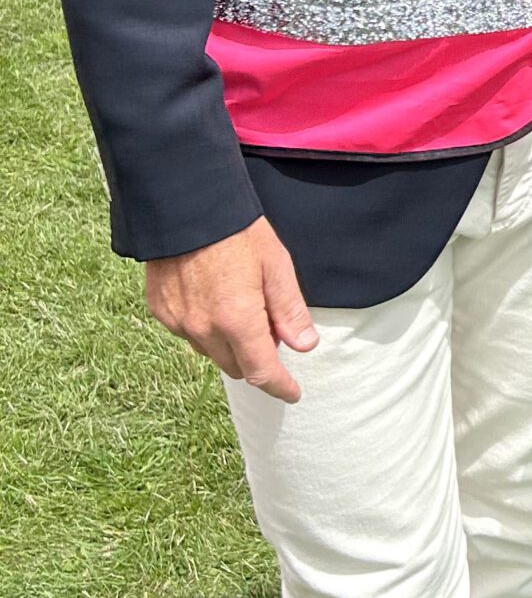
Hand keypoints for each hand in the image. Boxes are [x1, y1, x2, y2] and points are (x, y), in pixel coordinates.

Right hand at [145, 217, 317, 402]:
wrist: (184, 205)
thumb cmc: (236, 230)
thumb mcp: (276, 264)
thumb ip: (289, 310)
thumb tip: (304, 346)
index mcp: (237, 320)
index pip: (261, 372)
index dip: (280, 387)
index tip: (292, 392)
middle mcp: (203, 329)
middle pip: (236, 367)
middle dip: (257, 359)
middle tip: (270, 326)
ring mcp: (178, 322)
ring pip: (211, 352)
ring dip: (230, 344)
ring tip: (241, 306)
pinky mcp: (160, 311)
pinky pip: (188, 334)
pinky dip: (206, 327)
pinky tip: (213, 298)